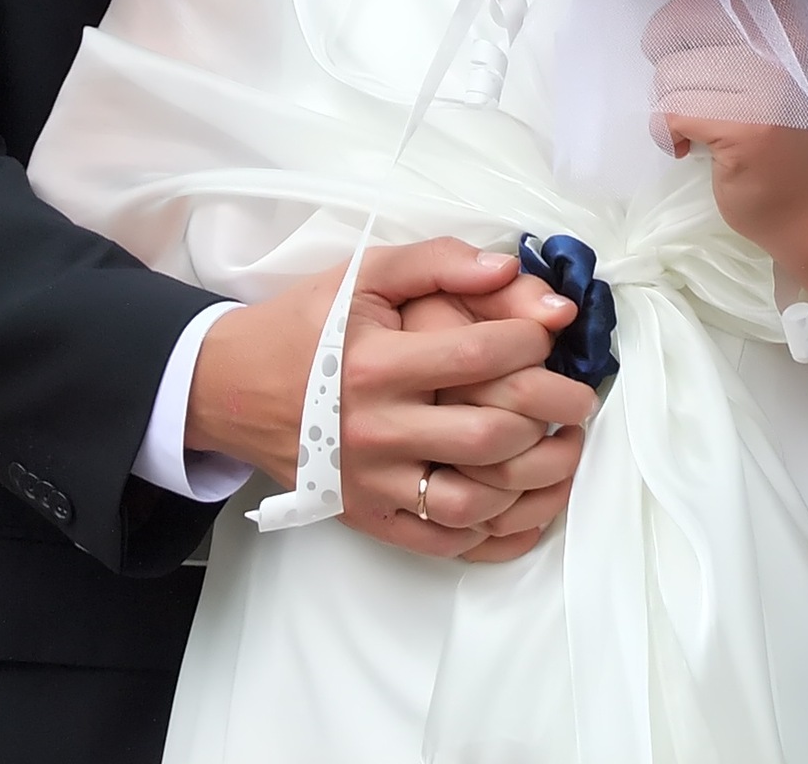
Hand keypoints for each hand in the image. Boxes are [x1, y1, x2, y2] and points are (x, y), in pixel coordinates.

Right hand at [184, 238, 588, 558]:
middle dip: (554, 414)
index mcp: (373, 364)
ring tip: (563, 449)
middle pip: (490, 435)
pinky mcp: (367, 520)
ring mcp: (370, 485)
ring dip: (537, 480)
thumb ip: (437, 263)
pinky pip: (445, 544)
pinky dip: (499, 534)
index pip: (478, 356)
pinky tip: (529, 505)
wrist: (229, 387)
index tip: (548, 334)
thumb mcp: (361, 275)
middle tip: (578, 399)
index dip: (532, 341)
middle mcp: (373, 432)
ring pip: (476, 501)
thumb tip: (509, 267)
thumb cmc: (303, 326)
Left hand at [644, 0, 807, 246]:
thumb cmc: (780, 128)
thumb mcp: (767, 60)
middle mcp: (779, 43)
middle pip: (682, 15)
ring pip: (669, 72)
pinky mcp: (745, 127)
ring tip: (692, 117)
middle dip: (660, 46)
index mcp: (784, 20)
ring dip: (665, 100)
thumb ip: (733, 21)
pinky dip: (665, 133)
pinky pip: (669, 112)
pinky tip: (684, 144)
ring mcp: (765, 84)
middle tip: (679, 77)